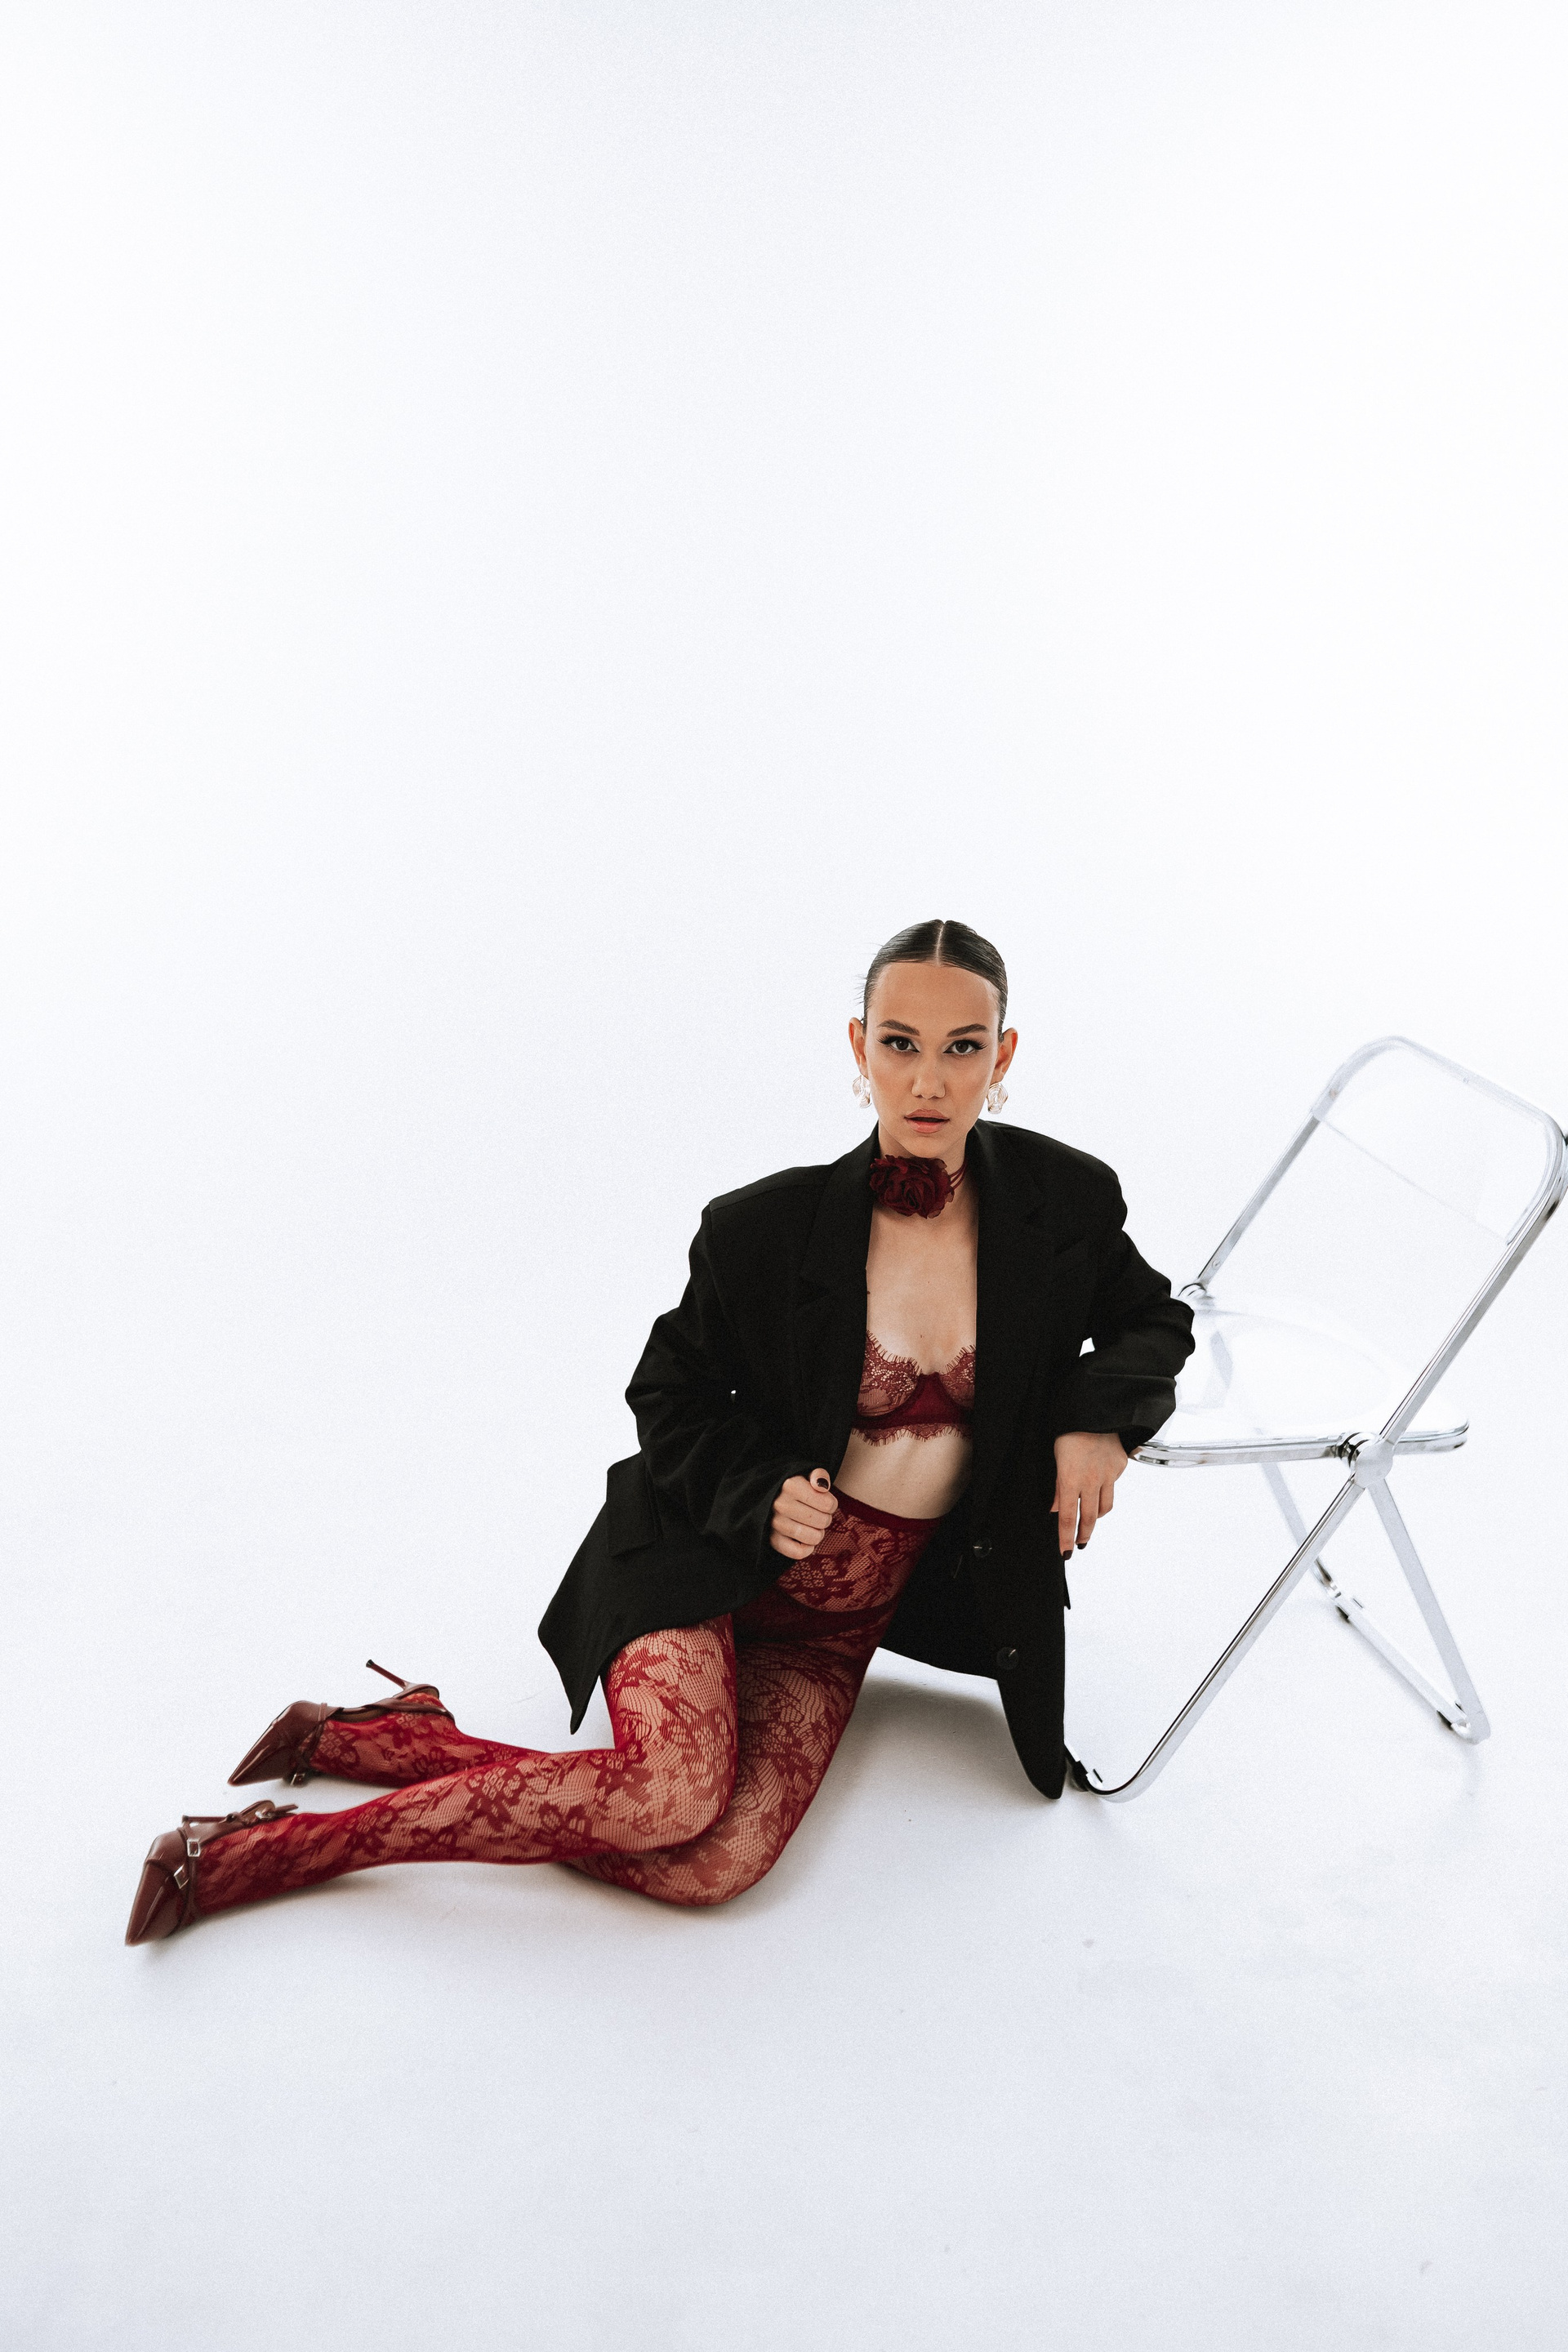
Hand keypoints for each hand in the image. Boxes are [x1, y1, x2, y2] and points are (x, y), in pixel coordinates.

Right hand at [770, 1469, 837, 1559]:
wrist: (770, 1496)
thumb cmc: (795, 1486)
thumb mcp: (806, 1474)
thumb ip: (819, 1475)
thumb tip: (821, 1486)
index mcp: (790, 1485)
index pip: (828, 1504)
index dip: (832, 1505)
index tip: (825, 1502)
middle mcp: (780, 1504)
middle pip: (822, 1521)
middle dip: (825, 1519)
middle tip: (818, 1514)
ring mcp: (775, 1523)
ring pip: (812, 1537)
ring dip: (818, 1534)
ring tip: (813, 1526)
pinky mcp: (772, 1539)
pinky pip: (797, 1552)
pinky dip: (807, 1549)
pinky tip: (807, 1541)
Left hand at [1052, 1431, 1128, 1558]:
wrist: (1095, 1410)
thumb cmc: (1069, 1431)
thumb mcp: (1055, 1457)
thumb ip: (1057, 1485)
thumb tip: (1055, 1508)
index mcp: (1070, 1479)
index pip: (1067, 1517)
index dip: (1066, 1537)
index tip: (1065, 1551)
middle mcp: (1091, 1481)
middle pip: (1089, 1518)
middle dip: (1084, 1534)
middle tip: (1080, 1544)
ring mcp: (1108, 1475)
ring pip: (1105, 1507)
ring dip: (1097, 1517)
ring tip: (1090, 1520)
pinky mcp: (1120, 1467)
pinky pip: (1112, 1486)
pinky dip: (1105, 1490)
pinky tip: (1099, 1483)